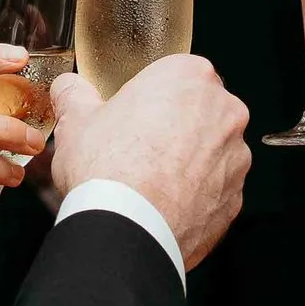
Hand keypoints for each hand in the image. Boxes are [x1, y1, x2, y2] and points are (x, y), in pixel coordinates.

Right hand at [48, 55, 249, 270]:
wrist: (128, 229)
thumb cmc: (107, 169)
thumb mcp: (76, 122)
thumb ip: (74, 95)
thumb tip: (68, 88)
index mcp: (189, 76)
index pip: (174, 75)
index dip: (149, 97)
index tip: (131, 115)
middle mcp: (224, 111)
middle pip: (197, 112)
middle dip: (172, 127)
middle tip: (135, 149)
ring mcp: (236, 157)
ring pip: (209, 152)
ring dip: (186, 163)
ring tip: (148, 183)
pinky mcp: (236, 198)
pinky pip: (214, 190)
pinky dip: (194, 196)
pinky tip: (163, 206)